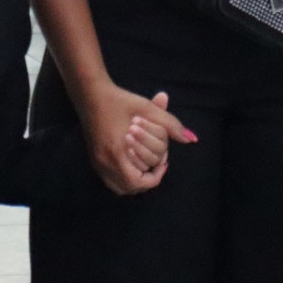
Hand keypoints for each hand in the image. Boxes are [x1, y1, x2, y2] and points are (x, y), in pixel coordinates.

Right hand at [78, 82, 194, 195]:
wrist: (91, 94)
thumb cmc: (120, 101)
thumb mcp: (147, 108)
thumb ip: (170, 124)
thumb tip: (191, 139)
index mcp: (117, 152)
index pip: (138, 181)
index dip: (155, 177)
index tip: (164, 163)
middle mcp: (105, 162)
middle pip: (129, 188)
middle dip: (147, 181)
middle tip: (157, 166)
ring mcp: (97, 162)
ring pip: (118, 187)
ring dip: (134, 182)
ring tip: (145, 168)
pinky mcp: (93, 159)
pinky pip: (110, 181)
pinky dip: (123, 179)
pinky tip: (131, 165)